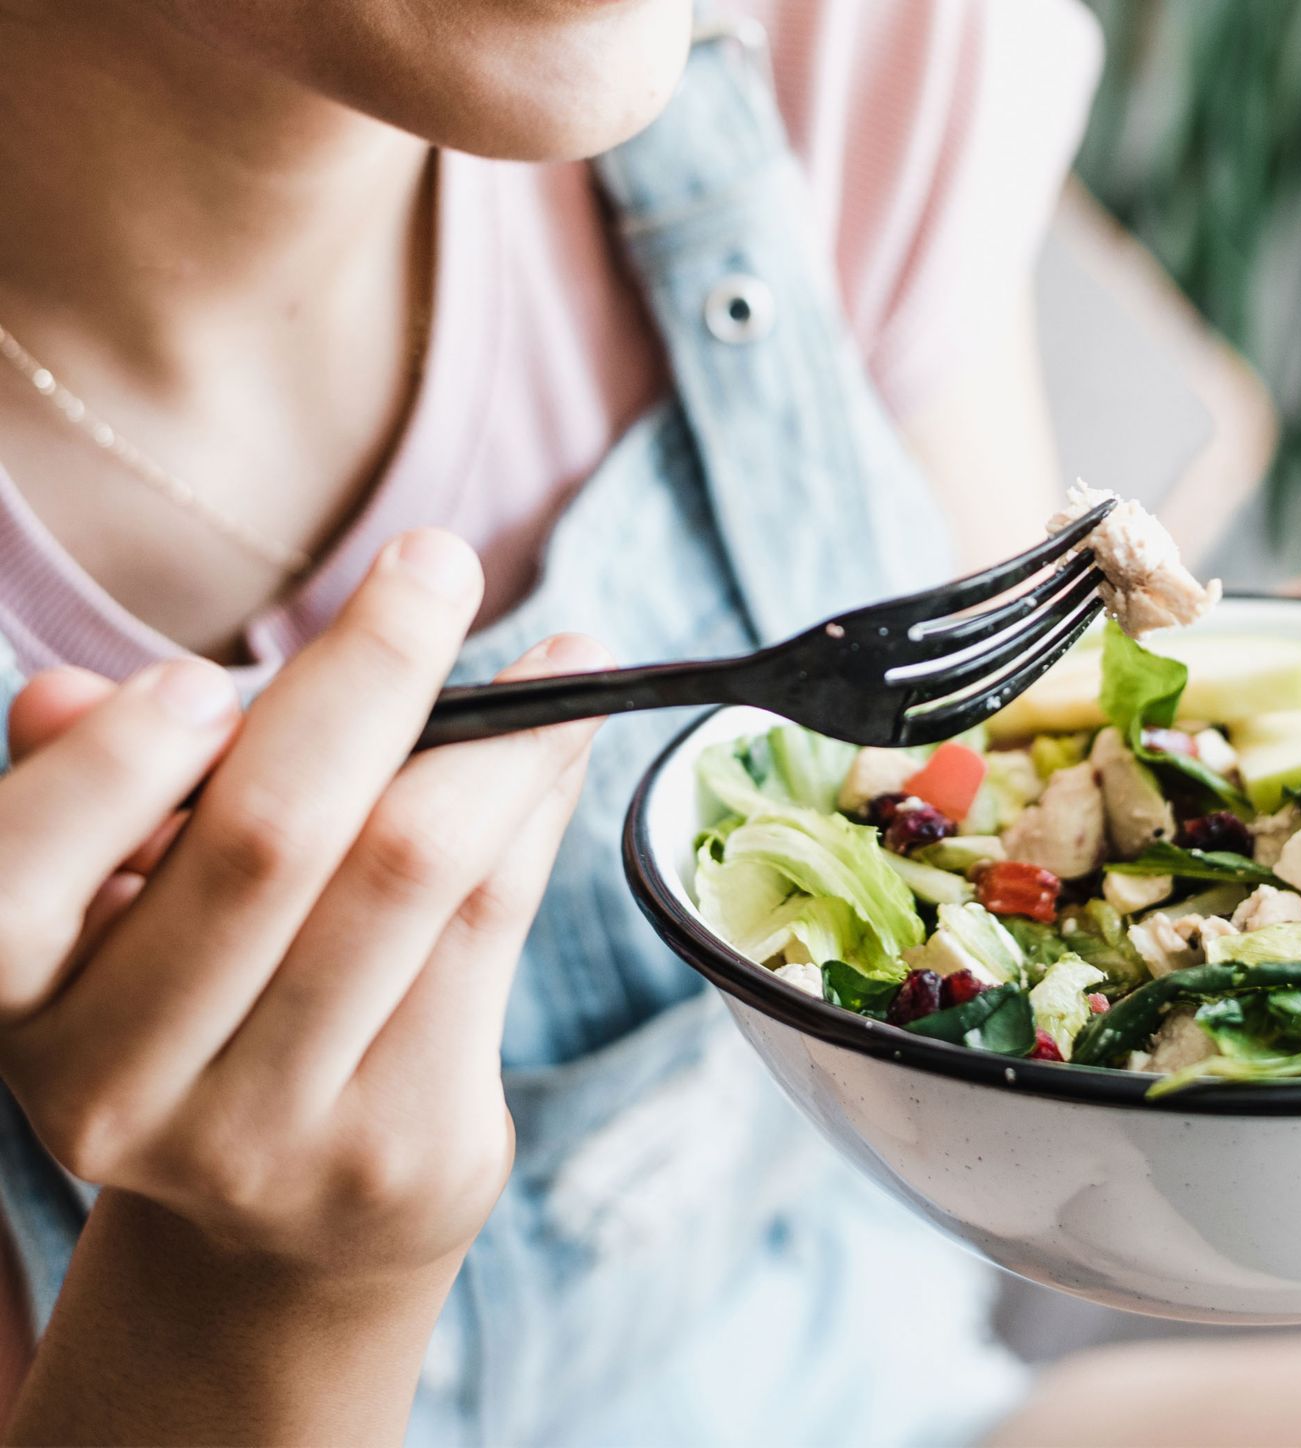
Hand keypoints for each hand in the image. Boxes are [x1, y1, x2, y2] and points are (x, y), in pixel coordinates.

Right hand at [0, 529, 606, 1276]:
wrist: (281, 1221)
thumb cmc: (195, 1001)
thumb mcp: (110, 906)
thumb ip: (90, 796)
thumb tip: (73, 696)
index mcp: (12, 1000)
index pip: (28, 871)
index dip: (119, 765)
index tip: (205, 674)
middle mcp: (120, 1085)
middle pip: (270, 842)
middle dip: (370, 675)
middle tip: (438, 561)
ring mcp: (270, 1132)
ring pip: (415, 875)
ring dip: (506, 737)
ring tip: (569, 653)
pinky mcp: (402, 1144)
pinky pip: (492, 927)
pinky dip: (538, 808)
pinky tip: (568, 737)